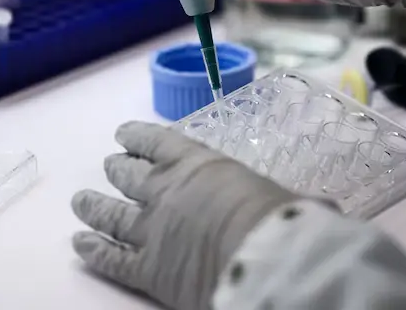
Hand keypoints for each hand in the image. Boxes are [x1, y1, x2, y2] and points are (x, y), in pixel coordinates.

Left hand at [72, 122, 295, 309]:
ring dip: (93, 206)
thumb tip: (325, 211)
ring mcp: (149, 230)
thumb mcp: (289, 199)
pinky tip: (79, 244)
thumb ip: (290, 202)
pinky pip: (110, 258)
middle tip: (109, 166)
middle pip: (129, 176)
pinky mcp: (144, 270)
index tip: (124, 134)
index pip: (157, 142)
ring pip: (110, 214)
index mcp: (197, 164)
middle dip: (117, 170)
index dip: (137, 137)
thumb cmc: (280, 220)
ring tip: (81, 201)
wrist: (262, 260)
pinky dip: (92, 250)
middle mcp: (165, 191)